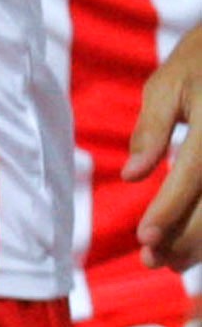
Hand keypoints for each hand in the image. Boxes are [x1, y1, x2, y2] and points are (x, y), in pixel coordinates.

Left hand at [130, 22, 201, 265]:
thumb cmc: (200, 63)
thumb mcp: (168, 85)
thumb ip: (151, 130)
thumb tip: (132, 176)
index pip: (194, 173)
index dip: (170, 209)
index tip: (144, 239)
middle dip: (187, 238)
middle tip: (153, 261)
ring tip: (172, 263)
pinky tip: (197, 247)